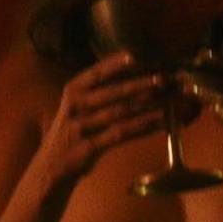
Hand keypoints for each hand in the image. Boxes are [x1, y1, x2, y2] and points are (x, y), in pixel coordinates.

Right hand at [36, 51, 168, 186]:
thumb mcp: (78, 106)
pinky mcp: (88, 147)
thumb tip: (137, 73)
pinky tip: (161, 123)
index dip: (116, 63)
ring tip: (170, 100)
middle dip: (141, 84)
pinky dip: (144, 127)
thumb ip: (100, 90)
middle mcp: (75, 105)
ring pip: (120, 112)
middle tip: (163, 78)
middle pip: (113, 92)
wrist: (51, 166)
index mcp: (73, 90)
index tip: (136, 55)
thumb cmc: (74, 131)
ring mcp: (80, 127)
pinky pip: (121, 134)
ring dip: (148, 105)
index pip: (97, 72)